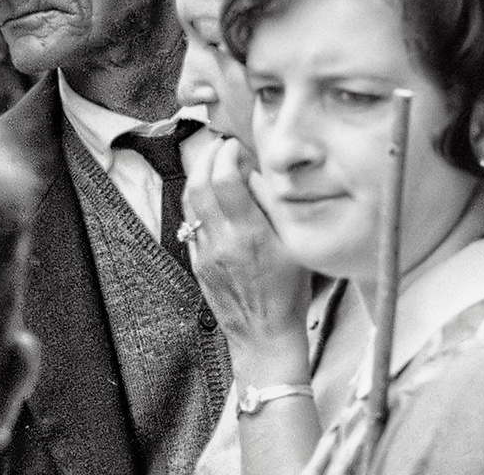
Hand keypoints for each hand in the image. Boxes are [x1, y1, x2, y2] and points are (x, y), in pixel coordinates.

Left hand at [184, 136, 313, 375]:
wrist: (264, 337)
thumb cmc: (289, 294)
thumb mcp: (294, 248)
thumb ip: (273, 208)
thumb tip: (255, 174)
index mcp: (250, 235)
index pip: (226, 179)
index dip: (228, 154)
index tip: (236, 145)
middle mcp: (221, 241)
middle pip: (199, 184)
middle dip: (207, 157)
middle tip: (220, 146)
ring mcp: (204, 253)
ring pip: (189, 202)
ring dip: (197, 176)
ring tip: (213, 164)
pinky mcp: (197, 263)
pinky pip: (190, 223)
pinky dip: (197, 201)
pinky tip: (210, 195)